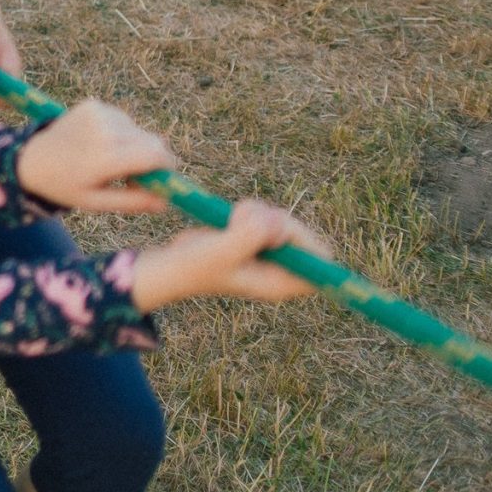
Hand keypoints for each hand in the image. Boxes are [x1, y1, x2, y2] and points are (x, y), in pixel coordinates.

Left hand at [16, 100, 178, 214]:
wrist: (31, 158)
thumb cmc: (65, 185)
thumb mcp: (96, 202)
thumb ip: (133, 202)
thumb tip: (167, 201)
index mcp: (106, 158)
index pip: (157, 155)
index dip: (168, 167)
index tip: (165, 178)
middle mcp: (104, 132)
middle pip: (154, 141)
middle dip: (153, 158)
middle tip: (134, 175)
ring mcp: (98, 114)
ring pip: (139, 130)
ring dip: (134, 145)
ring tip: (111, 159)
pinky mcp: (93, 105)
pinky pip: (123, 119)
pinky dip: (120, 132)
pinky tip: (100, 143)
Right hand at [131, 201, 328, 309]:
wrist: (173, 263)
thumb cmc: (195, 266)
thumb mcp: (222, 252)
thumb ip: (251, 237)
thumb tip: (276, 220)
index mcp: (279, 282)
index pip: (319, 264)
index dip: (307, 243)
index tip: (278, 231)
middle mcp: (279, 268)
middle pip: (304, 236)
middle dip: (278, 221)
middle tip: (248, 220)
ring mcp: (267, 252)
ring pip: (283, 220)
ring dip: (260, 212)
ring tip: (234, 220)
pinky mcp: (254, 238)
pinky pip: (266, 215)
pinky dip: (251, 209)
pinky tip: (232, 217)